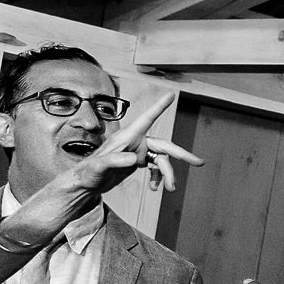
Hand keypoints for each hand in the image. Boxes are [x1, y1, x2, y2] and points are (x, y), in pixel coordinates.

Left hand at [59, 92, 204, 195]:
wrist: (84, 184)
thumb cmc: (87, 173)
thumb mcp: (99, 167)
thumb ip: (115, 161)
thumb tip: (134, 160)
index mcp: (127, 138)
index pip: (147, 119)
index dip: (159, 107)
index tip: (171, 95)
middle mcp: (135, 142)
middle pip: (164, 146)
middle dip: (182, 155)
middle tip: (199, 162)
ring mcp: (137, 152)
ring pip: (162, 160)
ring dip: (168, 174)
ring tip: (170, 189)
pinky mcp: (137, 162)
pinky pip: (155, 168)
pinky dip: (158, 178)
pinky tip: (156, 188)